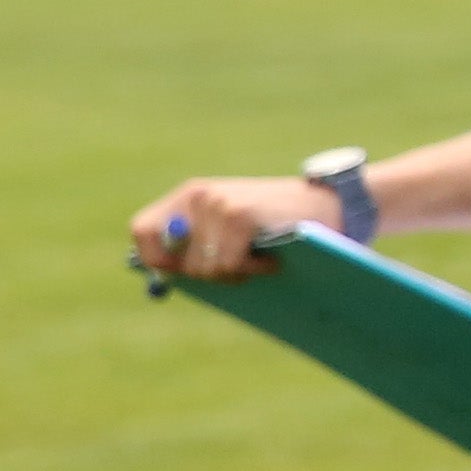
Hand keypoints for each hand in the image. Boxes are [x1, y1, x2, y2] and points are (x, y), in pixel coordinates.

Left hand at [129, 177, 336, 278]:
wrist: (329, 203)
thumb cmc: (281, 223)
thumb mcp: (232, 228)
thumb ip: (198, 243)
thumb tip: (165, 276)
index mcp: (188, 196)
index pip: (142, 231)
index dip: (156, 259)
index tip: (178, 274)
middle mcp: (196, 195)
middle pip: (177, 260)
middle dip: (208, 276)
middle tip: (239, 268)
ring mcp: (217, 203)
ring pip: (205, 267)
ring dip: (236, 273)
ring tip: (260, 256)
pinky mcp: (238, 215)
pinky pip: (229, 264)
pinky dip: (252, 269)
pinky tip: (271, 257)